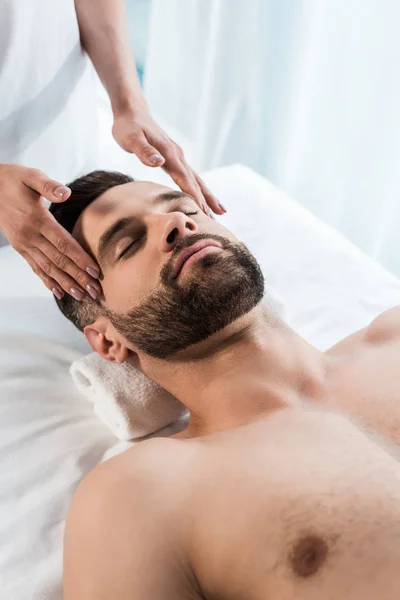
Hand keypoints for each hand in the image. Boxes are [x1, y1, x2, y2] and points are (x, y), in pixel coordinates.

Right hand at [0, 163, 101, 300]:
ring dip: (66, 283)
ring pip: (48, 268)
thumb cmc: (14, 180)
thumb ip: (49, 186)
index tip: (95, 272)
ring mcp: (24, 244)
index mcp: (37, 220)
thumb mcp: (31, 176)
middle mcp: (30, 236)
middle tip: (96, 291)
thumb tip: (66, 193)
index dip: (80, 259)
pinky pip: (36, 268)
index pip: (63, 243)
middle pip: (59, 261)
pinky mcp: (21, 248)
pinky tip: (60, 292)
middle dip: (79, 277)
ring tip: (82, 296)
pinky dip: (48, 281)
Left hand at [112, 109, 225, 216]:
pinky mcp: (175, 158)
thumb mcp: (131, 138)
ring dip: (208, 196)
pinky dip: (199, 189)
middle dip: (207, 201)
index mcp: (169, 154)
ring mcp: (178, 157)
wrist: (132, 111)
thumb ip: (145, 151)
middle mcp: (178, 156)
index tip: (203, 212)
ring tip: (221, 211)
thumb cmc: (128, 126)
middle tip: (218, 219)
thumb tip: (159, 162)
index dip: (194, 196)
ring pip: (197, 180)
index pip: (185, 179)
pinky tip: (203, 197)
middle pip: (197, 182)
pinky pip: (191, 177)